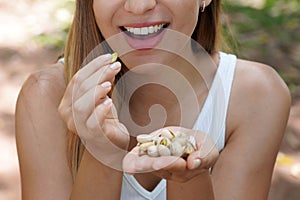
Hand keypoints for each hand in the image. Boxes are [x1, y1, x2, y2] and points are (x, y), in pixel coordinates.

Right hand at [58, 54, 129, 168]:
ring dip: (95, 92)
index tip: (109, 57)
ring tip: (109, 85)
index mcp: (68, 101)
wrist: (112, 141)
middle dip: (98, 74)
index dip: (93, 66)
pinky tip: (109, 103)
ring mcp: (78, 126)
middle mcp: (68, 114)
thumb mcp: (103, 95)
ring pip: (81, 106)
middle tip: (115, 66)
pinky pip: (92, 122)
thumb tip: (110, 62)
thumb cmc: (105, 117)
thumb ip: (103, 80)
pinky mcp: (91, 135)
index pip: (77, 79)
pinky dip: (100, 111)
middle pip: (80, 89)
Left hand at [123, 127, 218, 181]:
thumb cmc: (202, 146)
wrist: (193, 143)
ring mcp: (160, 165)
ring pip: (147, 166)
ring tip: (129, 165)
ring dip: (138, 165)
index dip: (169, 163)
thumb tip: (194, 163)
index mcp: (186, 168)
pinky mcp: (152, 159)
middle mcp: (171, 170)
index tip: (159, 161)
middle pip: (159, 168)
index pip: (177, 166)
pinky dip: (134, 160)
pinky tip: (128, 161)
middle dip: (149, 165)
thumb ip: (204, 155)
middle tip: (140, 164)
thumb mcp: (208, 148)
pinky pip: (141, 161)